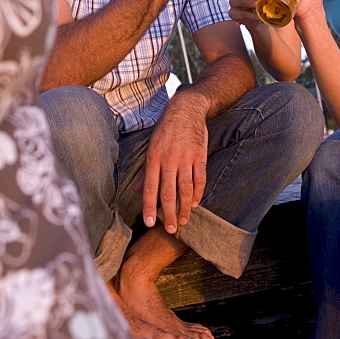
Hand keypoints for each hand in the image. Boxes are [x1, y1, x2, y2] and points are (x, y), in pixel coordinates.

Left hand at [141, 95, 207, 232]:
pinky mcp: (200, 155)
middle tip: (170, 229)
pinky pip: (200, 178)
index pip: (150, 188)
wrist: (186, 109)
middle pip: (169, 192)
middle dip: (169, 213)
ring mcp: (186, 157)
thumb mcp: (151, 146)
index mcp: (154, 158)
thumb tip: (139, 191)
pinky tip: (195, 203)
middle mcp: (169, 159)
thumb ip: (146, 170)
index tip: (149, 223)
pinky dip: (198, 193)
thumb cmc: (165, 129)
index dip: (149, 207)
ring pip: (186, 188)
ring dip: (185, 207)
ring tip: (184, 220)